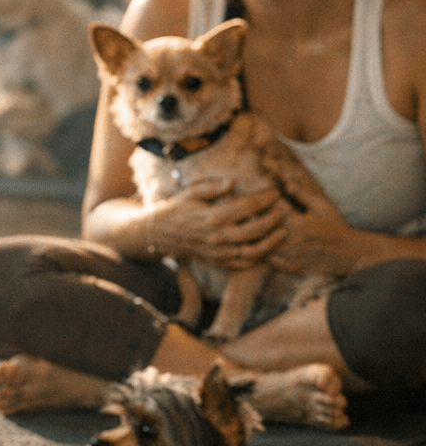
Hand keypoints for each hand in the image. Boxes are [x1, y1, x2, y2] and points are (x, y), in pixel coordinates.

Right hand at [148, 178, 289, 269]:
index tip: (275, 192)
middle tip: (285, 209)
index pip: (248, 207)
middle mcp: (218, 236)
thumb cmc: (178, 208)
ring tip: (284, 231)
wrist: (160, 233)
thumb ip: (213, 187)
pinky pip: (244, 263)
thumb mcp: (192, 192)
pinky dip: (260, 257)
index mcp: (213, 217)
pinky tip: (269, 247)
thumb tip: (233, 182)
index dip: (265, 198)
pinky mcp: (218, 262)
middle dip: (275, 218)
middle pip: (256, 229)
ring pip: (254, 250)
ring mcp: (219, 252)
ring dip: (273, 242)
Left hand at [266, 181, 362, 276]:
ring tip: (258, 228)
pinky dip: (263, 251)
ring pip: (262, 245)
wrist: (349, 254)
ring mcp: (290, 256)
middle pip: (262, 229)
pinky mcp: (290, 267)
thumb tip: (286, 182)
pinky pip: (268, 260)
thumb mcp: (322, 206)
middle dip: (258, 219)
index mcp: (298, 224)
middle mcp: (291, 241)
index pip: (271, 211)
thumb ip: (302, 194)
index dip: (265, 204)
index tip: (264, 200)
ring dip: (258, 236)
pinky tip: (264, 244)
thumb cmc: (335, 226)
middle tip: (254, 214)